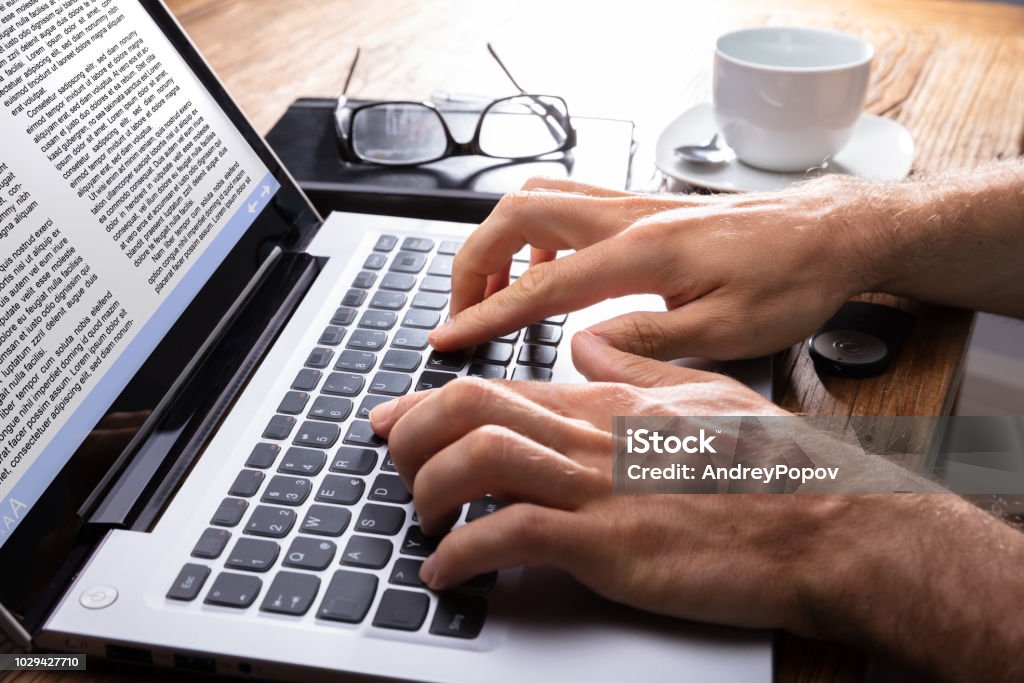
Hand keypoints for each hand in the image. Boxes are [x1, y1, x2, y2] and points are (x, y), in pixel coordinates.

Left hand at [372, 332, 816, 632]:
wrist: (827, 526)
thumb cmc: (772, 469)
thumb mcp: (705, 397)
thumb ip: (637, 368)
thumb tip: (585, 345)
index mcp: (609, 403)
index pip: (499, 386)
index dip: (430, 401)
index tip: (394, 418)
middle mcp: (593, 435)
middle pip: (471, 408)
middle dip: (413, 432)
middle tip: (394, 463)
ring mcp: (599, 487)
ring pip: (478, 459)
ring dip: (427, 489)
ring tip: (420, 519)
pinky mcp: (609, 542)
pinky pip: (510, 536)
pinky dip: (463, 555)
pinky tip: (448, 572)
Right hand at [429, 176, 881, 359]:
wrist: (830, 234)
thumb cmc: (790, 281)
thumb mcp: (727, 331)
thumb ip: (648, 339)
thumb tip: (582, 345)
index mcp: (642, 254)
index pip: (539, 286)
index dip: (486, 315)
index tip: (448, 337)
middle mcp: (629, 218)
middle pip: (517, 214)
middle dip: (473, 261)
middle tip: (461, 309)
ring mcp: (634, 205)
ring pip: (538, 197)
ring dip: (500, 240)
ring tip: (493, 290)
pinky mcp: (644, 208)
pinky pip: (569, 202)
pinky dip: (536, 233)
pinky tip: (549, 270)